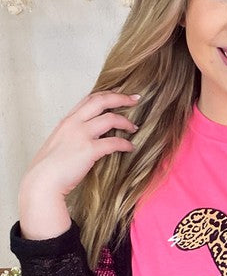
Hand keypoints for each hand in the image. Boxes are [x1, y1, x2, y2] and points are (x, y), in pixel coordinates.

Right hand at [19, 91, 140, 238]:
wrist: (42, 182)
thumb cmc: (49, 169)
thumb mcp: (58, 144)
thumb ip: (71, 137)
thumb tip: (84, 140)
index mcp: (67, 121)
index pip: (89, 99)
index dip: (106, 94)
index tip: (119, 94)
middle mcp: (74, 123)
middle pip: (101, 100)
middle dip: (121, 97)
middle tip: (135, 99)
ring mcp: (81, 135)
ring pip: (110, 118)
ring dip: (125, 122)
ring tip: (134, 127)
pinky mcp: (89, 150)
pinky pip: (114, 142)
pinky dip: (125, 144)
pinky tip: (130, 148)